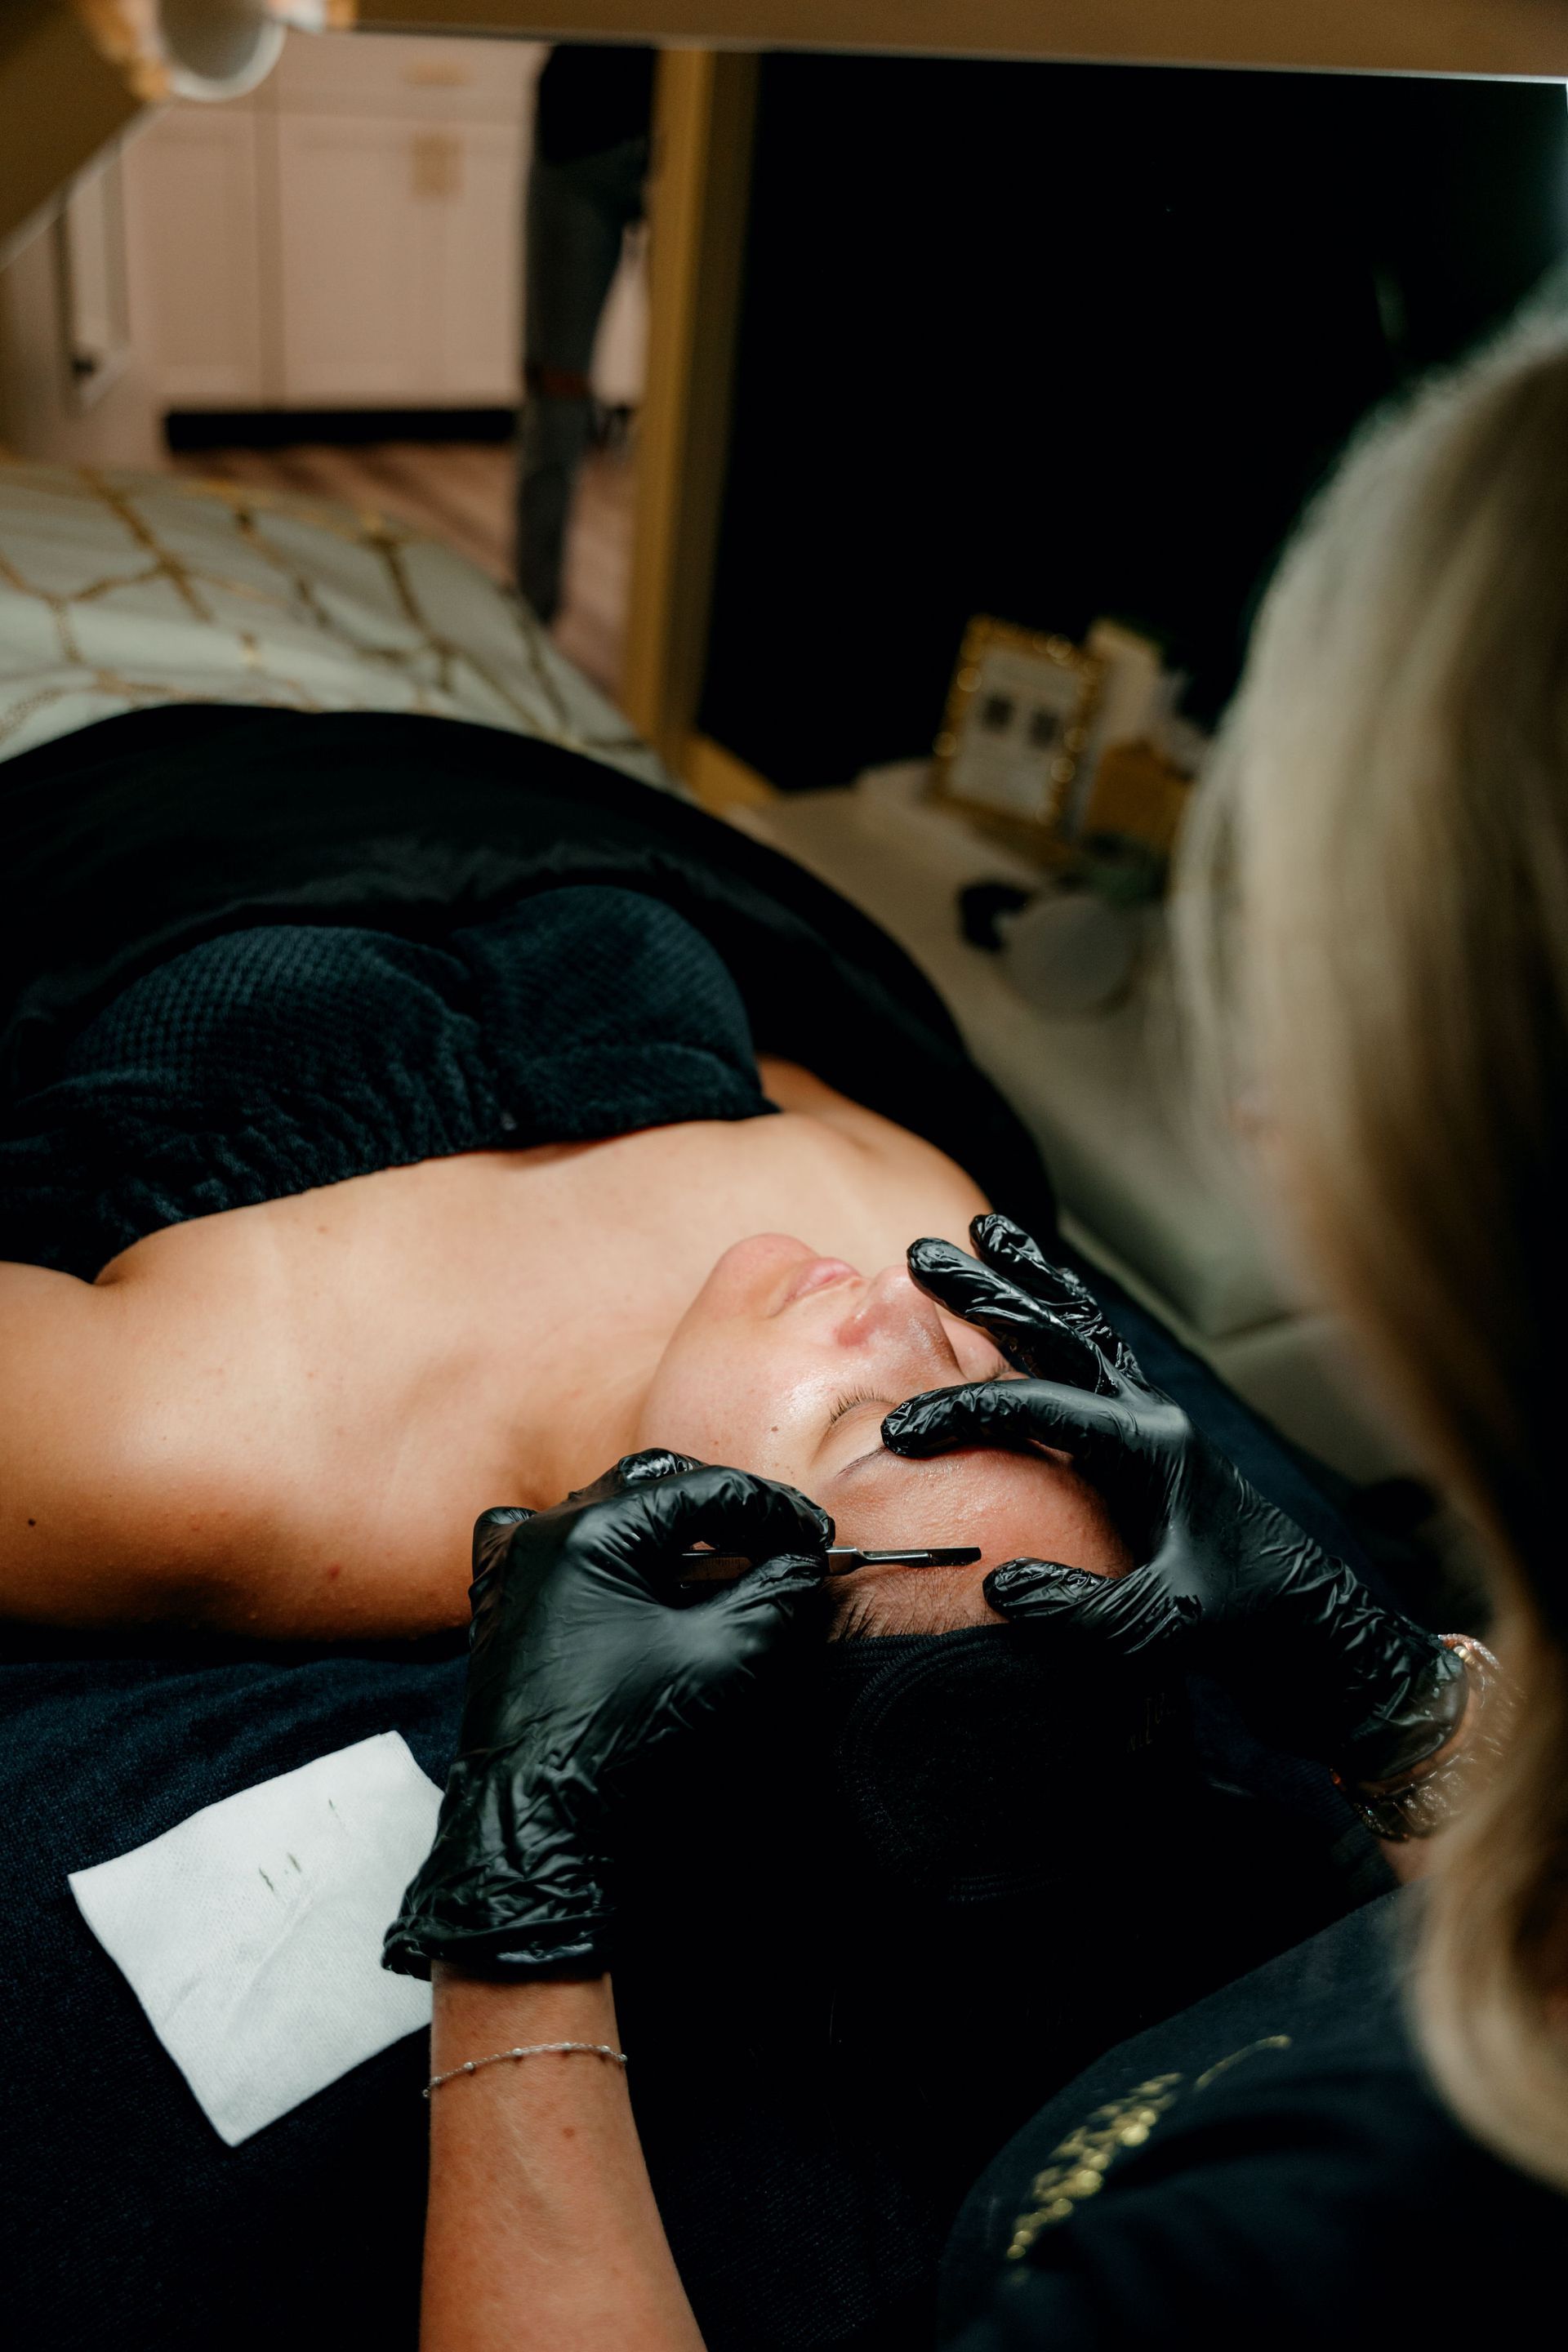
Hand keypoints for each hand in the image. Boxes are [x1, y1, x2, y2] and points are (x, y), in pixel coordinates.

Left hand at [384, 1452, 831, 1978]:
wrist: (538, 1823)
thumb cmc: (619, 1739)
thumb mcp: (723, 1657)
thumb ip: (774, 1594)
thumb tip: (803, 1565)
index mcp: (590, 1531)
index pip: (703, 1489)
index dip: (771, 1508)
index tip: (813, 1535)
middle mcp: (541, 1535)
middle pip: (653, 1489)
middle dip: (721, 1512)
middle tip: (774, 1544)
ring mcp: (511, 1570)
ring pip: (604, 1515)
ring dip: (667, 1532)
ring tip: (720, 1567)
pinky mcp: (500, 1609)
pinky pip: (554, 1551)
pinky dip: (603, 1553)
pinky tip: (633, 1580)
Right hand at [882, 1214, 1466, 1782]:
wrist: (1312, 1628)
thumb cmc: (1246, 1625)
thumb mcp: (1163, 1628)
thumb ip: (1082, 1609)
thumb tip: (999, 1583)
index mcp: (1151, 1448)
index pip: (1039, 1408)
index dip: (965, 1412)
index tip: (901, 1430)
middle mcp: (1153, 1417)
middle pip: (1059, 1335)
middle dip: (989, 1293)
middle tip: (923, 1255)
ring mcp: (1157, 1420)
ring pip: (1084, 1330)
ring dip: (1031, 1282)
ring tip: (985, 1230)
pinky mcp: (1157, 1437)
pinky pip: (1103, 1357)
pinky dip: (1065, 1317)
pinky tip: (1040, 1297)